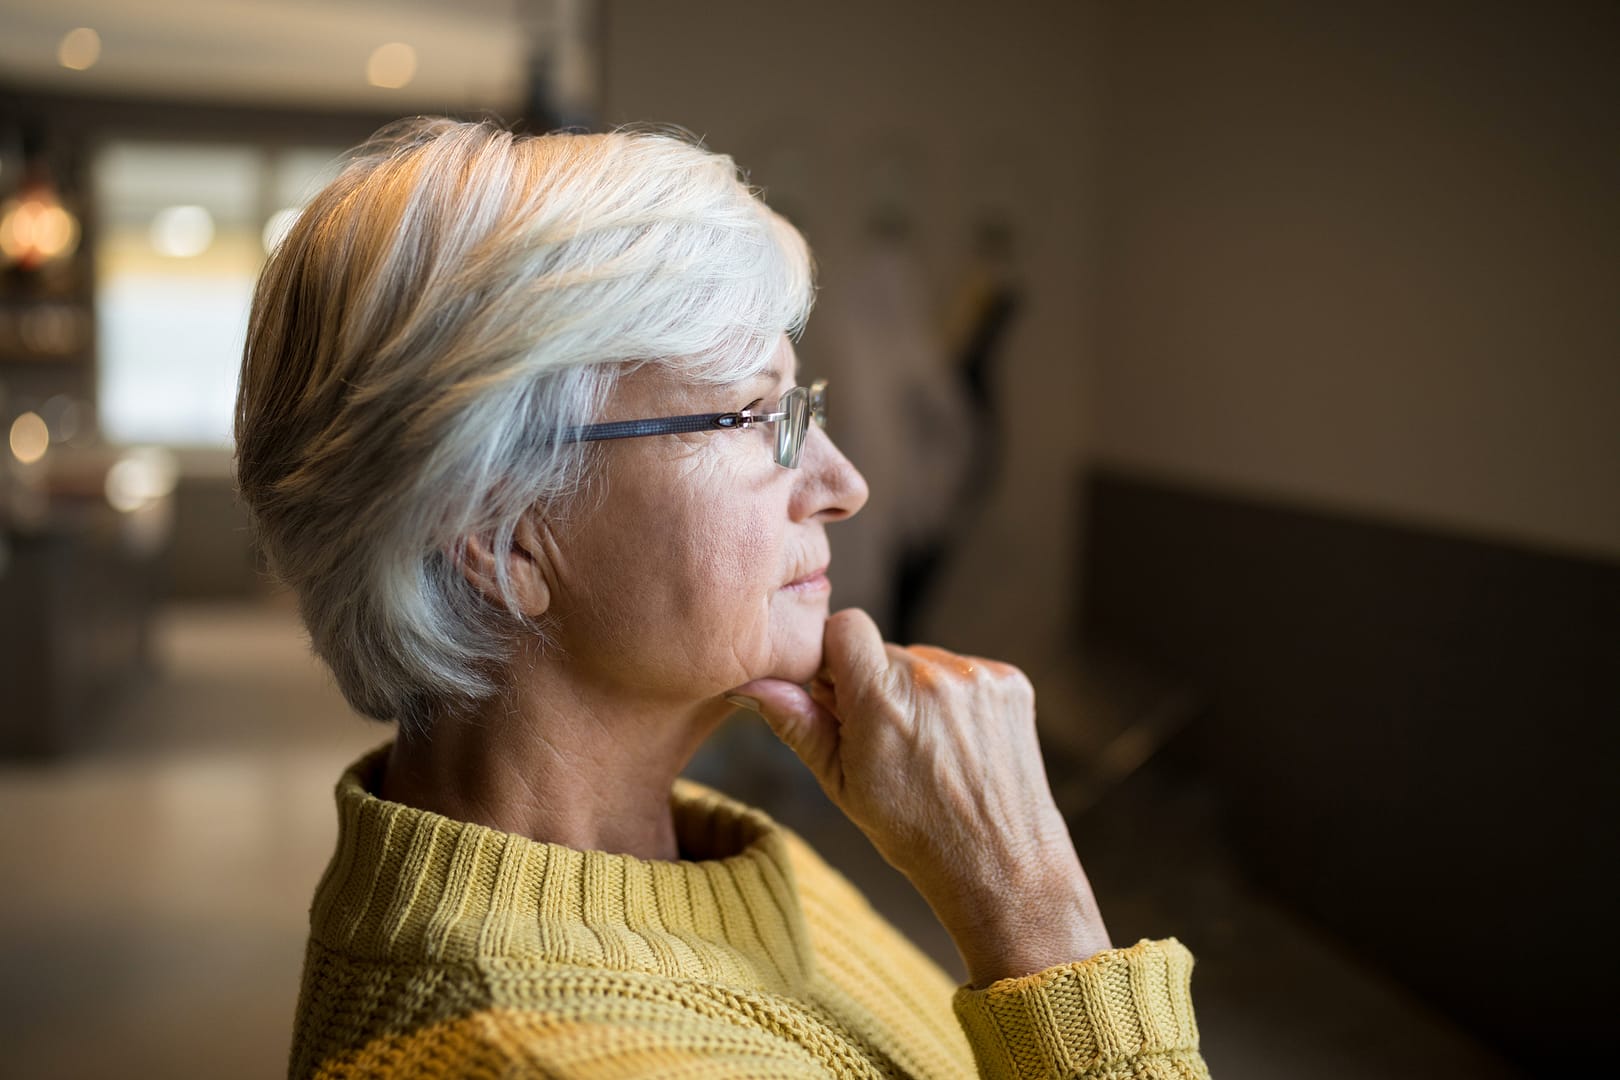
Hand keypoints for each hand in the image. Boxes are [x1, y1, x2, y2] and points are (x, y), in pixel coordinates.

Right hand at [726, 608, 1110, 985]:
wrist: (998, 863)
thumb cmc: (914, 830)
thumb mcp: (841, 783)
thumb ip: (797, 723)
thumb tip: (750, 684)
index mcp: (881, 700)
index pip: (843, 626)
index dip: (833, 655)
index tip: (837, 691)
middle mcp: (931, 677)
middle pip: (883, 651)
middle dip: (874, 684)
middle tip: (881, 739)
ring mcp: (976, 677)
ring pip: (923, 662)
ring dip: (915, 692)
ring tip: (925, 749)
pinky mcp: (1010, 681)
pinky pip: (963, 672)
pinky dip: (955, 698)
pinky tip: (958, 744)